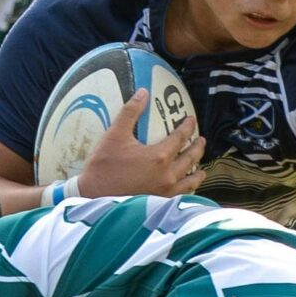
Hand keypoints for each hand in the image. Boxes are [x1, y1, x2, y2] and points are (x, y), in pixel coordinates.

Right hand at [75, 91, 204, 198]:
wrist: (93, 197)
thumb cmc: (103, 166)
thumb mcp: (114, 135)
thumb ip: (130, 112)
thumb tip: (143, 92)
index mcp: (159, 156)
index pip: (180, 137)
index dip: (188, 126)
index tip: (191, 119)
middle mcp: (168, 175)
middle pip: (190, 158)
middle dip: (197, 147)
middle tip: (201, 140)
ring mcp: (166, 192)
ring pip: (190, 180)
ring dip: (197, 171)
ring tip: (201, 168)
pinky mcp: (160, 204)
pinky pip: (182, 195)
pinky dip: (189, 190)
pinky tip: (187, 189)